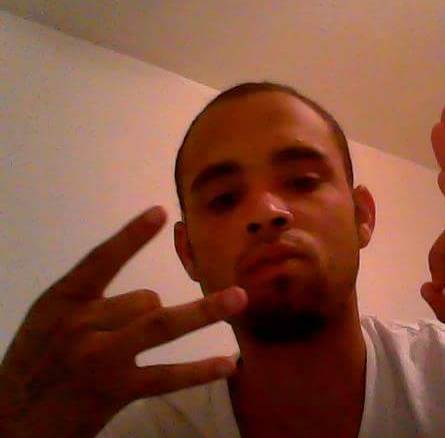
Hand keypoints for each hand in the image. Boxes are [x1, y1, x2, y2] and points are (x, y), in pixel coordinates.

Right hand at [0, 206, 247, 437]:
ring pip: (159, 324)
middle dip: (153, 308)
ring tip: (238, 299)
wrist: (13, 421)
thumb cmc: (37, 361)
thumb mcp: (50, 320)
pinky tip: (228, 364)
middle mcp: (82, 325)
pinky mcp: (118, 390)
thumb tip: (153, 299)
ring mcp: (102, 359)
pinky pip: (167, 375)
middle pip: (143, 299)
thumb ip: (95, 302)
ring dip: (200, 313)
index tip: (160, 211)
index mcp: (62, 301)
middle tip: (156, 311)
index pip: (101, 261)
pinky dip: (199, 370)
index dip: (131, 236)